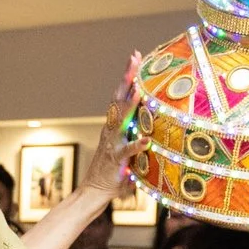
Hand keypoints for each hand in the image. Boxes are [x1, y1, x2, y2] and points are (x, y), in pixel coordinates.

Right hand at [81, 56, 143, 198]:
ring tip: (139, 90)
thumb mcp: (126, 147)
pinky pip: (127, 151)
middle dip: (127, 78)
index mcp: (114, 125)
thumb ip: (136, 133)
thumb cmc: (113, 171)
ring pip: (121, 120)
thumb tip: (154, 122)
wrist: (94, 191)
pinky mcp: (116, 160)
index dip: (128, 77)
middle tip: (134, 58)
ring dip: (130, 105)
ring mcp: (113, 143)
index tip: (135, 57)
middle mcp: (111, 130)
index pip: (120, 96)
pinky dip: (136, 145)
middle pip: (118, 99)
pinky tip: (146, 140)